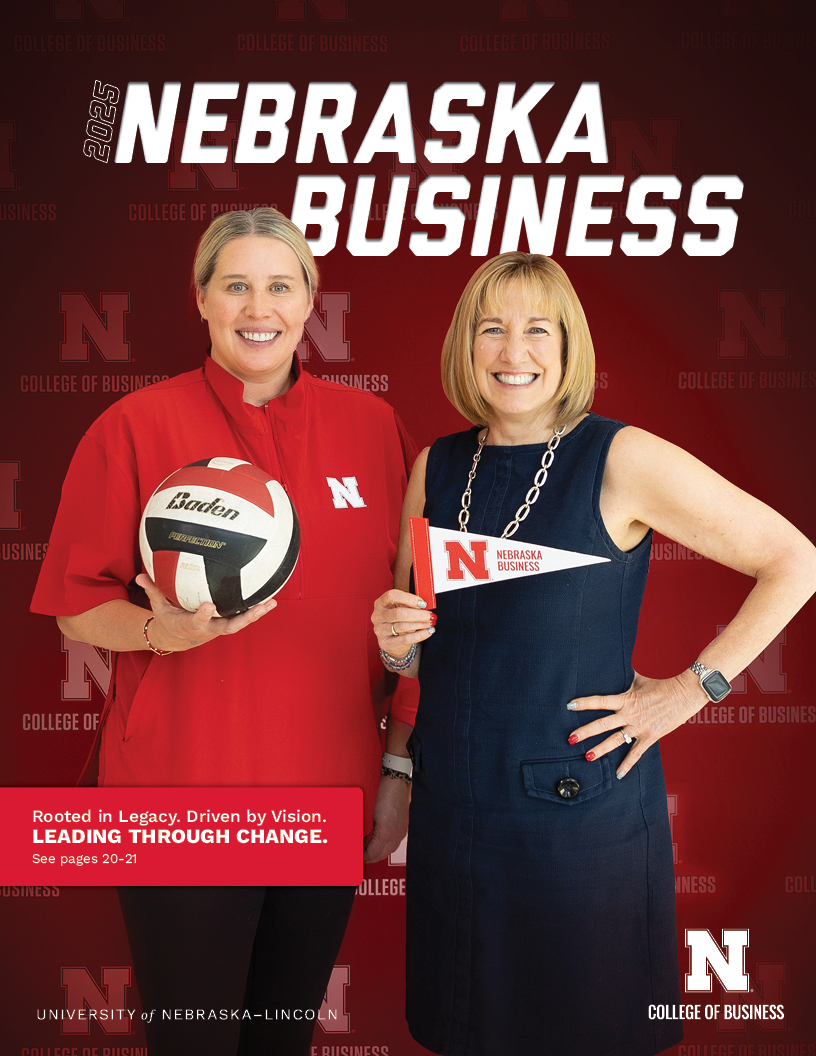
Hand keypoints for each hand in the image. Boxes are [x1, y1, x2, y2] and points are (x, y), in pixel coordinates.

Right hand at [136, 573, 276, 652]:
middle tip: (257, 609)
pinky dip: (257, 610)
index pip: (198, 620)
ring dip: (256, 614)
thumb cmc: (168, 618)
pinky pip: (244, 617)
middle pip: (228, 626)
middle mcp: (209, 628)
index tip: (209, 605)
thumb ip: (153, 590)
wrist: (176, 639)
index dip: (204, 614)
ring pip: (240, 623)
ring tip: (271, 603)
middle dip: (243, 619)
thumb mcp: (158, 606)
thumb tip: (140, 575)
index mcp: (190, 624)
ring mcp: (220, 627)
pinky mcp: (227, 624)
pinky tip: (271, 600)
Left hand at [362, 772, 410, 863]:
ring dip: (378, 853)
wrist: (396, 782)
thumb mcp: (368, 812)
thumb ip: (363, 828)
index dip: (362, 857)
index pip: (372, 854)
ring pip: (389, 850)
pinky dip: (385, 846)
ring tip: (368, 851)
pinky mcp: (404, 827)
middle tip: (359, 856)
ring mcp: (401, 832)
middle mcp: (395, 835)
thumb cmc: (382, 792)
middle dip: (369, 858)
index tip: (355, 857)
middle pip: (381, 855)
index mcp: (385, 833)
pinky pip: (394, 843)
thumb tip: (356, 838)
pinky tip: (379, 842)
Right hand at [371, 588, 434, 659]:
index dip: (409, 598)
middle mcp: (378, 616)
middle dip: (418, 614)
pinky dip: (420, 635)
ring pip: (403, 626)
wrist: (393, 641)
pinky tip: (428, 631)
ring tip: (430, 623)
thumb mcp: (402, 608)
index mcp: (381, 603)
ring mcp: (380, 630)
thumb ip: (411, 605)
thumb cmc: (398, 620)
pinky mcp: (386, 643)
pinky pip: (406, 639)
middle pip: (398, 613)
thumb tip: (424, 605)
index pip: (392, 596)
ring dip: (420, 624)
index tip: (423, 603)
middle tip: (431, 615)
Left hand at [566, 669, 706, 778]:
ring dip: (601, 750)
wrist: (684, 694)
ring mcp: (639, 727)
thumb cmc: (662, 685)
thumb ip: (624, 679)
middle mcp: (630, 714)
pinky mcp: (650, 736)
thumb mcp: (639, 680)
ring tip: (587, 757)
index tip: (570, 705)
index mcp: (626, 699)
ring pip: (616, 741)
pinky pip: (636, 753)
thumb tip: (614, 667)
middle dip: (585, 732)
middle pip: (603, 724)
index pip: (600, 701)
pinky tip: (618, 774)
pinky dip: (627, 764)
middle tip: (571, 739)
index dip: (584, 703)